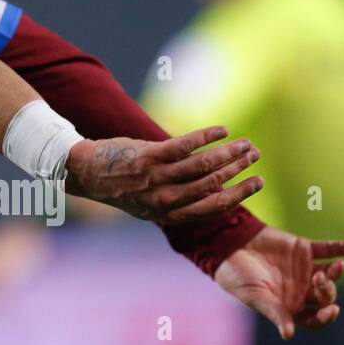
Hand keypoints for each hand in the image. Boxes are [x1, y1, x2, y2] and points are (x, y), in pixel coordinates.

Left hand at [63, 125, 261, 224]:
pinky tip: (222, 130)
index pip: (214, 206)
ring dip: (229, 152)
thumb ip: (177, 202)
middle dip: (239, 169)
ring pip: (203, 165)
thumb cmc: (120, 186)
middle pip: (214, 184)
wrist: (84, 173)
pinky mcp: (148, 156)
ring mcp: (156, 177)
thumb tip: (212, 194)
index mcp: (168, 214)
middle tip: (255, 155)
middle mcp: (165, 198)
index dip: (240, 194)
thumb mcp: (147, 205)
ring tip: (245, 143)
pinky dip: (207, 137)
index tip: (258, 182)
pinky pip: (185, 145)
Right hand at [215, 227, 343, 337]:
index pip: (315, 318)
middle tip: (319, 280)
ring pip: (329, 274)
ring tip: (335, 267)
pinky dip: (341, 248)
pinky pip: (327, 249)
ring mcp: (304, 269)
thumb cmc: (236, 275)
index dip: (325, 317)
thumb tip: (288, 335)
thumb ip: (274, 312)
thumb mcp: (254, 296)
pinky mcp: (303, 249)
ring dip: (336, 273)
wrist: (227, 243)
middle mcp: (301, 289)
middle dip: (327, 291)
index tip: (332, 311)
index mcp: (290, 306)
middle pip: (325, 296)